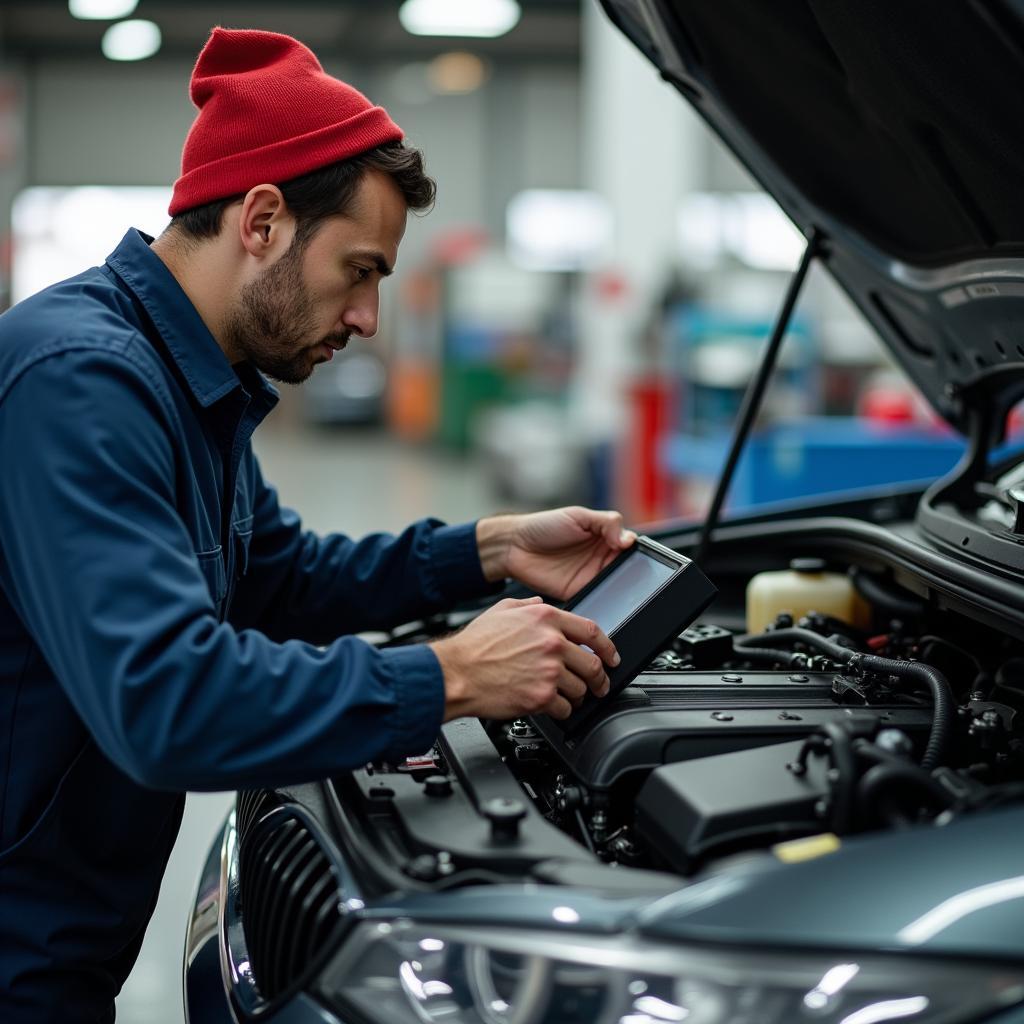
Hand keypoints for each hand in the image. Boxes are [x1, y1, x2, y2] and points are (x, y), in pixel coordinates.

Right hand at [431, 596, 619, 721]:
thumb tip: (541, 605)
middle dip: (599, 678)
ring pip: (581, 688)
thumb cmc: (474, 645)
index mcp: (545, 618)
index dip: (607, 647)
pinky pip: (565, 708)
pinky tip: (551, 706)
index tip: (612, 657)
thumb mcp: (502, 609)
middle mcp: (551, 643)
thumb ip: (528, 606)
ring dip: (577, 695)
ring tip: (567, 696)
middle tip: (598, 685)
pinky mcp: (541, 696)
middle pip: (593, 663)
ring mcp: (549, 670)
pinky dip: (561, 710)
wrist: (456, 673)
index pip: (592, 631)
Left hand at [477, 506, 636, 600]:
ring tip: (620, 582)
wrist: (514, 546)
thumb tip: (629, 540)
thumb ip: (607, 523)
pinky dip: (604, 598)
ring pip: (616, 584)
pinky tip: (606, 594)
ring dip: (621, 585)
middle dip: (632, 570)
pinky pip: (597, 598)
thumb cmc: (544, 526)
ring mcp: (591, 575)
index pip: (629, 545)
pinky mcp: (579, 592)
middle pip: (626, 567)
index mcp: (604, 537)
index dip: (636, 550)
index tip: (636, 553)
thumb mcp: (578, 516)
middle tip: (631, 570)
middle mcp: (600, 557)